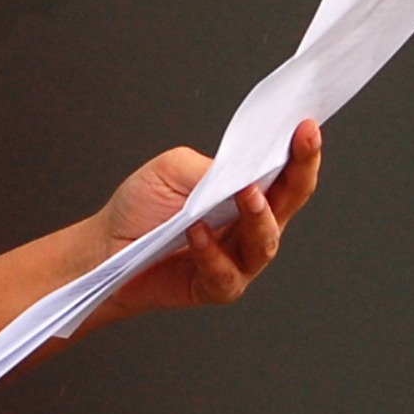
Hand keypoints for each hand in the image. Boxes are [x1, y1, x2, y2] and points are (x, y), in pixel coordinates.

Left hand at [95, 120, 322, 320]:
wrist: (106, 246)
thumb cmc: (142, 207)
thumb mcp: (174, 169)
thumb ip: (211, 169)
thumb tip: (239, 173)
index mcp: (246, 192)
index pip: (285, 173)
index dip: (302, 151)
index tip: (307, 127)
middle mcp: (250, 226)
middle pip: (289, 203)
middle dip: (298, 173)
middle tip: (297, 149)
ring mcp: (237, 259)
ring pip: (265, 243)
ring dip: (259, 216)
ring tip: (246, 195)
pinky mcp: (216, 286)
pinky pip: (225, 273)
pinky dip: (212, 252)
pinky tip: (197, 231)